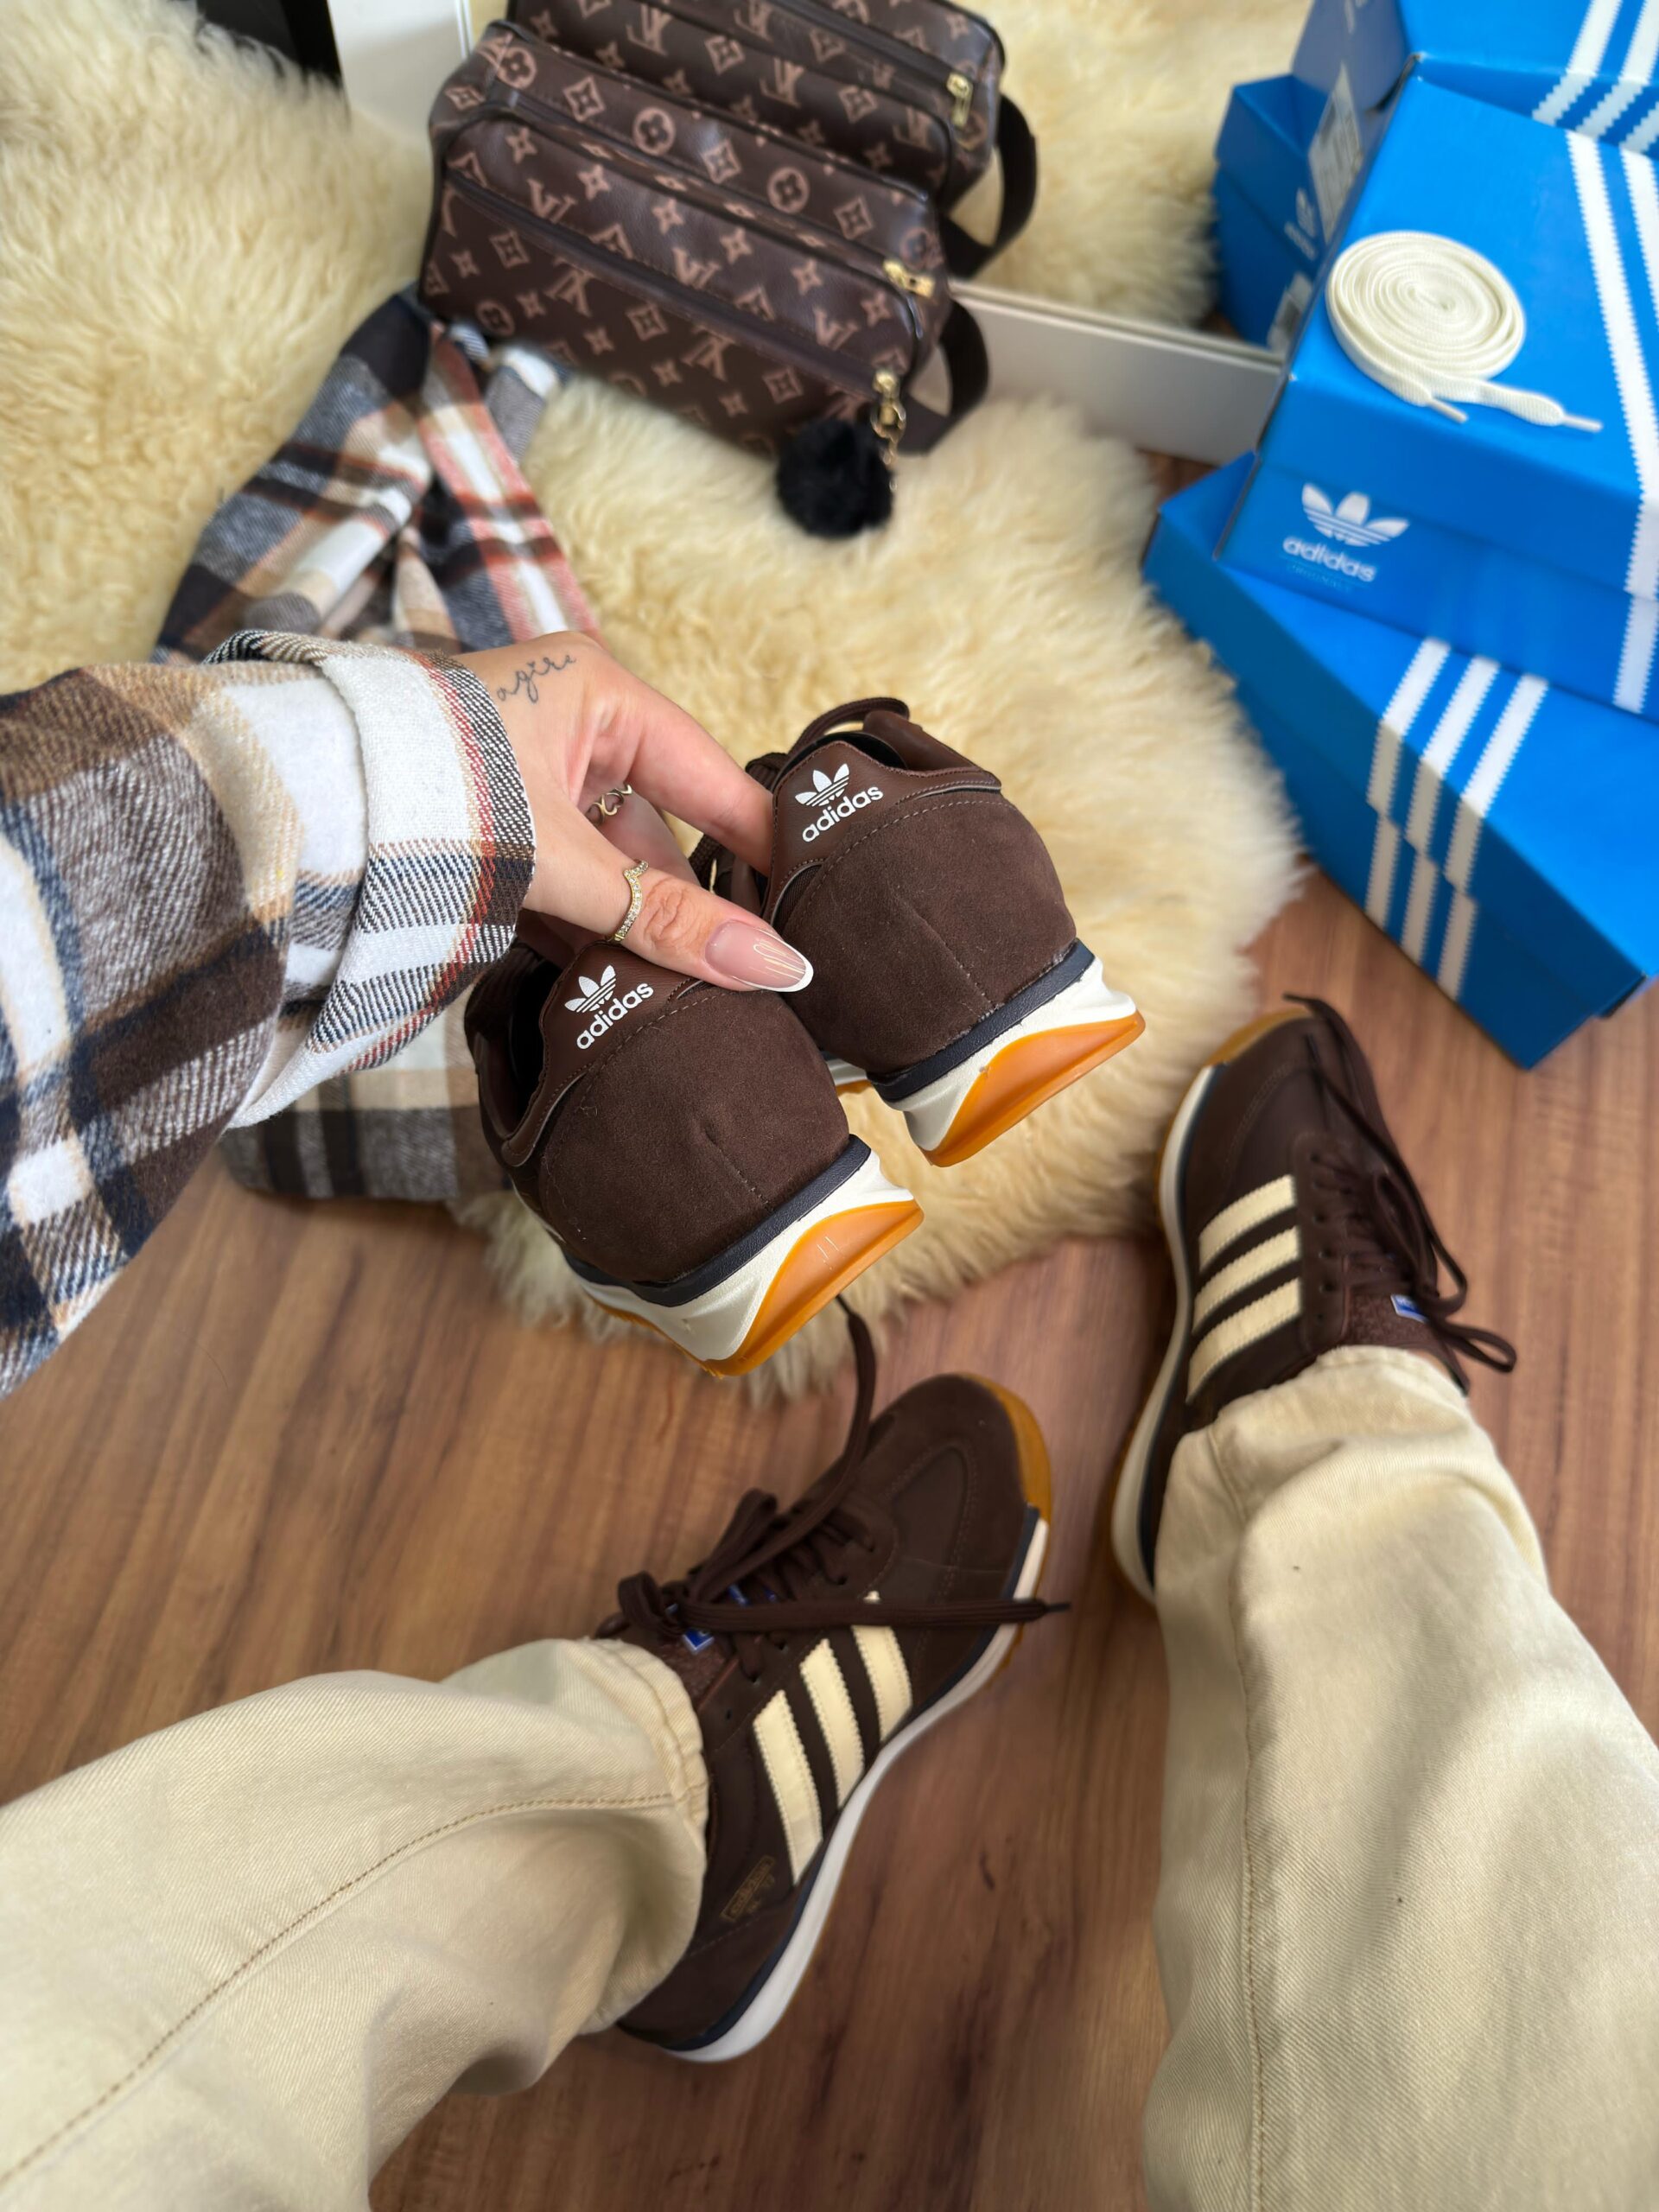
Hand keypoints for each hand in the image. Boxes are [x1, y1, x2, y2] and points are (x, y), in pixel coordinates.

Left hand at [456, 633, 806, 991]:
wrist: (296, 810)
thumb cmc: (429, 795)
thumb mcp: (565, 863)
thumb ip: (666, 920)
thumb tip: (774, 969)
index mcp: (601, 692)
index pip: (717, 780)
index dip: (764, 851)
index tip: (811, 914)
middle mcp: (572, 722)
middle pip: (663, 832)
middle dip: (686, 910)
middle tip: (737, 980)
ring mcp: (530, 775)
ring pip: (613, 866)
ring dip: (632, 932)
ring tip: (675, 998)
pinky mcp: (494, 826)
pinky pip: (565, 883)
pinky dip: (583, 932)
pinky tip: (609, 986)